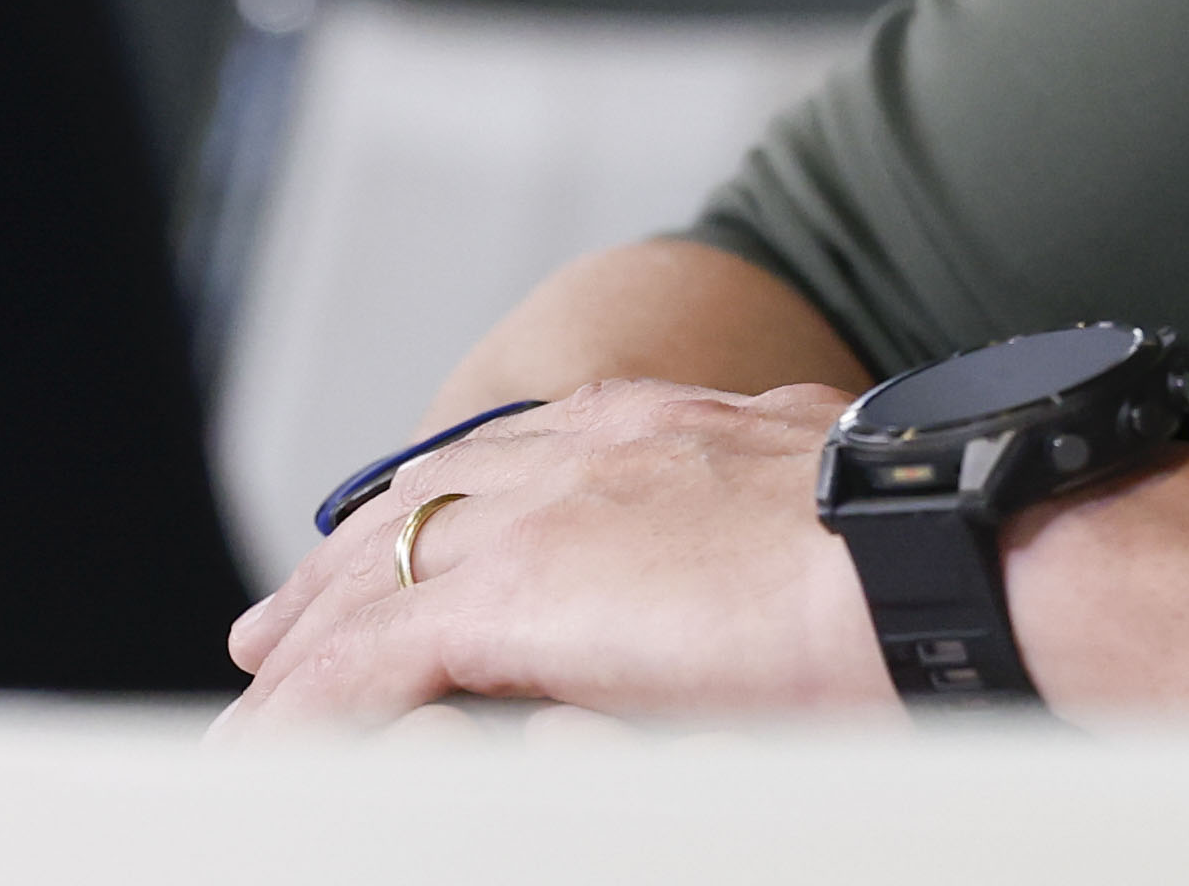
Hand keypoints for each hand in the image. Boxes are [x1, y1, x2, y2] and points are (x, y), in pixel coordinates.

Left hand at [219, 374, 895, 729]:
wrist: (943, 550)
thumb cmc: (931, 556)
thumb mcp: (834, 517)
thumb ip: (773, 531)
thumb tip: (777, 572)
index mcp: (664, 425)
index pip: (513, 463)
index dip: (444, 512)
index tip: (401, 547)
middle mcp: (587, 448)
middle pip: (417, 507)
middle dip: (337, 574)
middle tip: (271, 635)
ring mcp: (542, 515)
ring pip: (373, 587)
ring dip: (302, 661)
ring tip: (245, 723)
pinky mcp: (510, 596)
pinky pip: (366, 669)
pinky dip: (306, 719)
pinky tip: (266, 763)